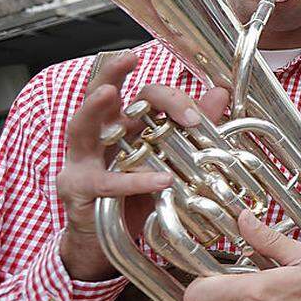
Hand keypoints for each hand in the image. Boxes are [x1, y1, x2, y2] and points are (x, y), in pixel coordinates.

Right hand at [56, 53, 228, 280]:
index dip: (170, 98)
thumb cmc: (136, 195)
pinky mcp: (80, 189)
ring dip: (94, 107)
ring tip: (112, 93)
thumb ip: (193, 127)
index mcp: (123, 124)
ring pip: (81, 126)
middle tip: (128, 57)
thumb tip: (221, 94)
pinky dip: (135, 179)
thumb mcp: (169, 160)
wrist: (107, 243)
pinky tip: (160, 179)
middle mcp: (98, 135)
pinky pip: (108, 182)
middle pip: (100, 95)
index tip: (197, 112)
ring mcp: (82, 160)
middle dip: (111, 73)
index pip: (142, 96)